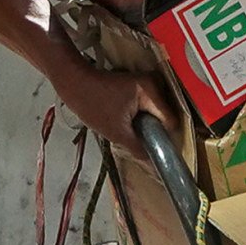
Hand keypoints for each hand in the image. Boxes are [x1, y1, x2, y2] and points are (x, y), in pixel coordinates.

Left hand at [49, 49, 168, 153]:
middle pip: (166, 115)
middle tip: (140, 140)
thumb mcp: (116, 132)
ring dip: (148, 123)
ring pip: (158, 111)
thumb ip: (138, 148)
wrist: (75, 83)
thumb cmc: (92, 105)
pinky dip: (143, 115)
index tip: (155, 148)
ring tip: (133, 130)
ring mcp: (148, 81)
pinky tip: (131, 121)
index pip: (171, 121)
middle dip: (155, 130)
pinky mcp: (141, 83)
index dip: (164, 137)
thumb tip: (153, 162)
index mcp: (151, 91)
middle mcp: (154, 82)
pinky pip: (150, 105)